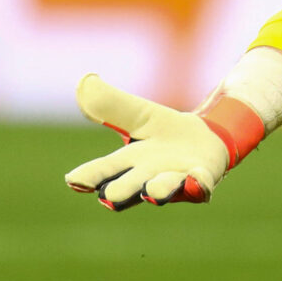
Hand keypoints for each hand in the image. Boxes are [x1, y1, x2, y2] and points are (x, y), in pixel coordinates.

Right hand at [64, 74, 230, 209]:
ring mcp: (176, 180)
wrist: (207, 138)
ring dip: (159, 190)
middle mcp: (149, 177)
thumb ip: (113, 104)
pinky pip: (200, 184)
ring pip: (165, 188)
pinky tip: (195, 178)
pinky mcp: (202, 178)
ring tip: (152, 192)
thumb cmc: (165, 132)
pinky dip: (197, 184)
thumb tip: (84, 83)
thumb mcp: (139, 115)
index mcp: (130, 161)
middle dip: (121, 191)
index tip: (73, 180)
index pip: (106, 169)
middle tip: (108, 197)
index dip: (90, 175)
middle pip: (132, 186)